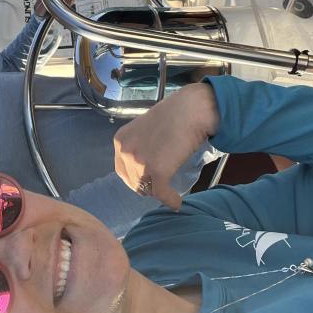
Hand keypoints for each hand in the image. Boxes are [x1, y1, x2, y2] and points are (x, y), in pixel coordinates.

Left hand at [113, 83, 219, 209]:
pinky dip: (171, 200)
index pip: (122, 169)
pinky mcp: (156, 171)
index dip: (135, 178)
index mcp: (120, 140)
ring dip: (158, 192)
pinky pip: (162, 194)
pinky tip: (177, 202)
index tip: (146, 181)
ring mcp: (139, 162)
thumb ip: (140, 145)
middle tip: (159, 188)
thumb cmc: (174, 115)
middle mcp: (125, 152)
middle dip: (146, 187)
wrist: (191, 109)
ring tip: (169, 193)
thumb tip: (145, 162)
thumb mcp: (145, 129)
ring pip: (146, 189)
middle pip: (133, 181)